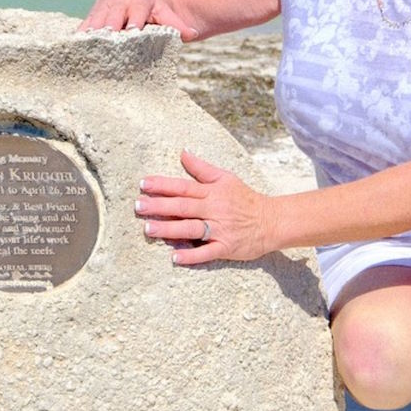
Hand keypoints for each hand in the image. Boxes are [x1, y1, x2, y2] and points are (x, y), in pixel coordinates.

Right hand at [78, 0, 199, 40]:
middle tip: (107, 45)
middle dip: (109, 29)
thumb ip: (177, 24)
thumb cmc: (151, 4)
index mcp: (138, 0)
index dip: (133, 21)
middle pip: (113, 16)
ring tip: (87, 50)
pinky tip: (75, 50)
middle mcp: (118, 2)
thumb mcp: (165, 11)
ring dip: (92, 35)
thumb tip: (194, 34)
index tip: (132, 32)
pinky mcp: (92, 14)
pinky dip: (81, 37)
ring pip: (96, 20)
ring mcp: (103, 7)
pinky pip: (85, 25)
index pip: (136, 11)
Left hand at [135, 150, 274, 264]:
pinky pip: (207, 252)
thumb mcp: (225, 178)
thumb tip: (183, 153)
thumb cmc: (245, 199)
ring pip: (191, 229)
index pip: (183, 187)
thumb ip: (202, 168)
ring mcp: (220, 229)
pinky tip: (175, 257)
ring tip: (148, 229)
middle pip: (183, 207)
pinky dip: (192, 256)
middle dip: (159, 206)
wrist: (272, 221)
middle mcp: (214, 210)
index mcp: (212, 192)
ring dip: (169, 229)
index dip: (163, 185)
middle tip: (138, 206)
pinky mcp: (227, 247)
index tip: (143, 184)